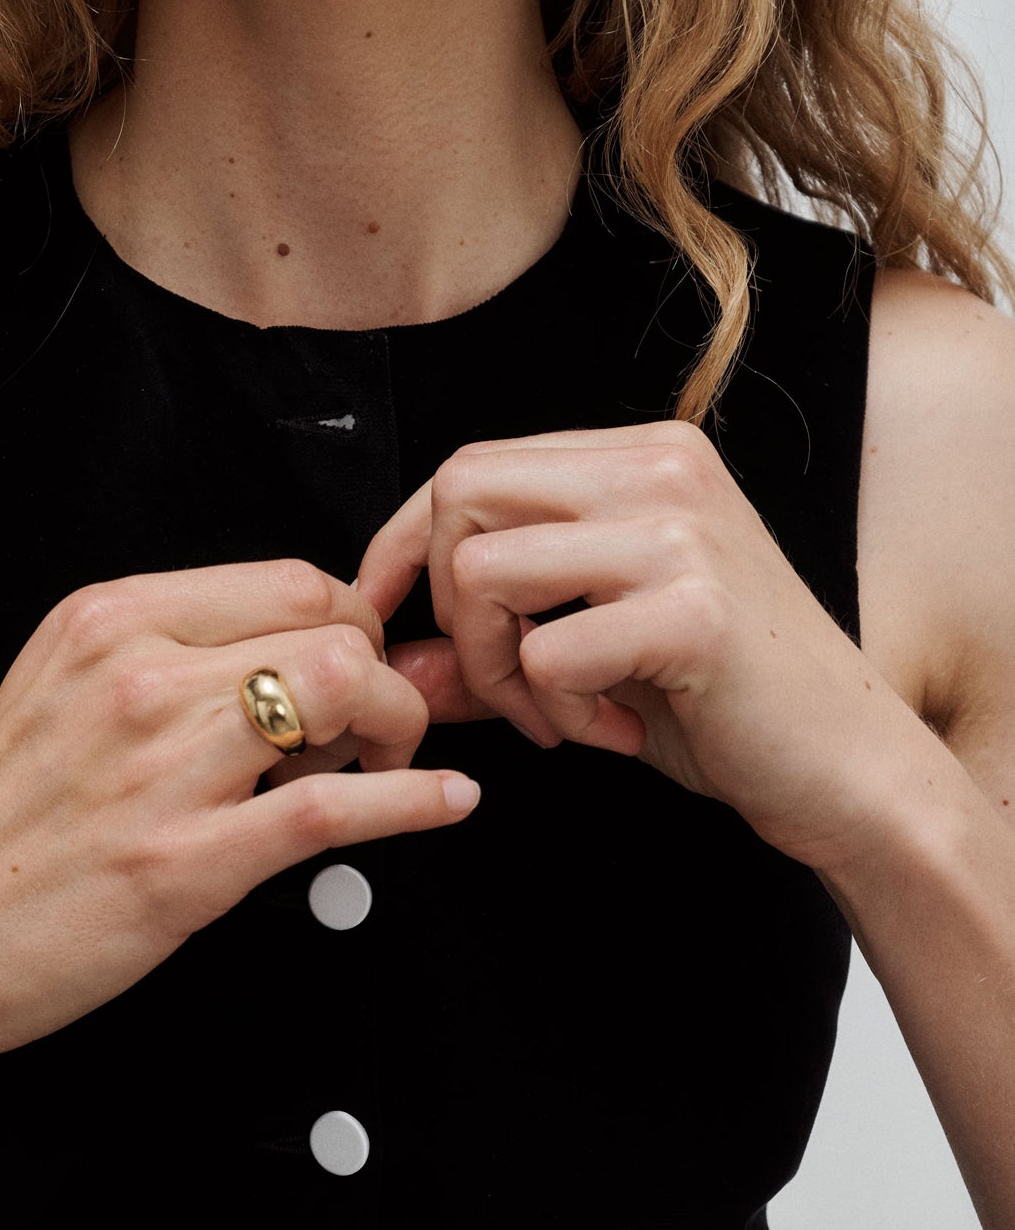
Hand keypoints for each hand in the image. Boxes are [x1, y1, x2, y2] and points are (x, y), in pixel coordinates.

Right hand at [0, 557, 478, 1066]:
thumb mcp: (63, 700)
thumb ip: (169, 667)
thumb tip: (295, 658)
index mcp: (106, 623)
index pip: (289, 578)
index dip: (352, 625)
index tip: (360, 671)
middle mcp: (134, 676)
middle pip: (331, 623)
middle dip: (384, 673)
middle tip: (374, 731)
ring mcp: (160, 769)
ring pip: (344, 690)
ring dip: (398, 731)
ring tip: (380, 770)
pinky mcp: (183, 863)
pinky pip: (336, 808)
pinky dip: (416, 800)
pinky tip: (445, 802)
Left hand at [353, 418, 924, 870]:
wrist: (848, 770)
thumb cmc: (727, 707)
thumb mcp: (593, 659)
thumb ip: (490, 649)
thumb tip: (389, 660)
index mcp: (641, 459)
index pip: (470, 466)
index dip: (403, 545)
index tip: (380, 616)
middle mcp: (660, 469)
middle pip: (459, 495)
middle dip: (451, 611)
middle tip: (508, 686)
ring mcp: (679, 532)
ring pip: (485, 572)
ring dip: (500, 671)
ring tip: (565, 714)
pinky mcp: (691, 610)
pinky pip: (546, 655)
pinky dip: (558, 714)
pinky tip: (616, 730)